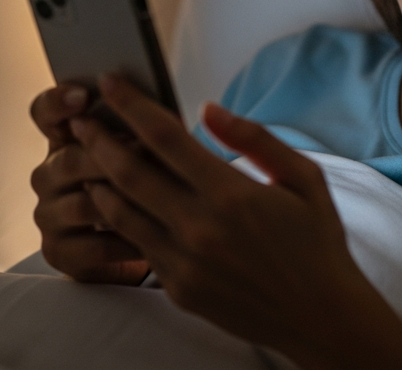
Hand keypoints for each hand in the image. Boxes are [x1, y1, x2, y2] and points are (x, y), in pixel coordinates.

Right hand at [27, 84, 148, 283]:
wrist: (135, 247)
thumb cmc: (143, 189)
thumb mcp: (141, 155)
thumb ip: (139, 132)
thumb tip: (159, 111)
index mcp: (62, 141)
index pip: (44, 112)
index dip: (58, 102)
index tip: (84, 96)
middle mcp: (46, 175)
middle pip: (69, 160)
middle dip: (111, 158)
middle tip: (148, 152)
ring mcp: (47, 215)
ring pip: (82, 205)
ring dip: (124, 202)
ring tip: (160, 200)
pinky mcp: (57, 253)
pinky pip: (92, 246)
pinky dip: (126, 242)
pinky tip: (154, 240)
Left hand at [70, 76, 401, 369]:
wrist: (322, 317)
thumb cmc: (317, 242)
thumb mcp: (304, 178)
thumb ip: (255, 139)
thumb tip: (208, 108)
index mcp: (232, 194)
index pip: (164, 138)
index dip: (131, 106)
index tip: (110, 83)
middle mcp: (201, 228)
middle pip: (128, 172)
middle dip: (97, 139)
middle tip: (79, 119)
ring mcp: (185, 263)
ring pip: (120, 212)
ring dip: (97, 179)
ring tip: (83, 156)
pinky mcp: (179, 289)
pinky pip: (136, 245)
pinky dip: (117, 219)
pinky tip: (111, 201)